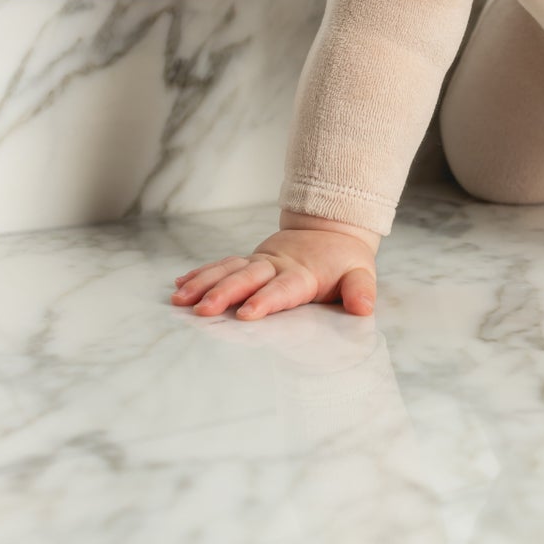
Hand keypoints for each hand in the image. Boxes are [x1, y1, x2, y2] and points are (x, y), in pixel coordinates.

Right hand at [170, 224, 377, 320]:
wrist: (331, 230)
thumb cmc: (345, 261)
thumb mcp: (361, 273)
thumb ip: (360, 290)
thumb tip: (364, 308)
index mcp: (303, 273)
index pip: (283, 288)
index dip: (266, 300)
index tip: (247, 313)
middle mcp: (277, 265)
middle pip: (247, 278)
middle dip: (224, 293)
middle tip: (203, 309)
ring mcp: (260, 261)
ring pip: (228, 270)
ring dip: (204, 284)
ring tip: (180, 299)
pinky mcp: (250, 261)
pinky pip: (222, 265)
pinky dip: (201, 274)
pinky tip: (180, 285)